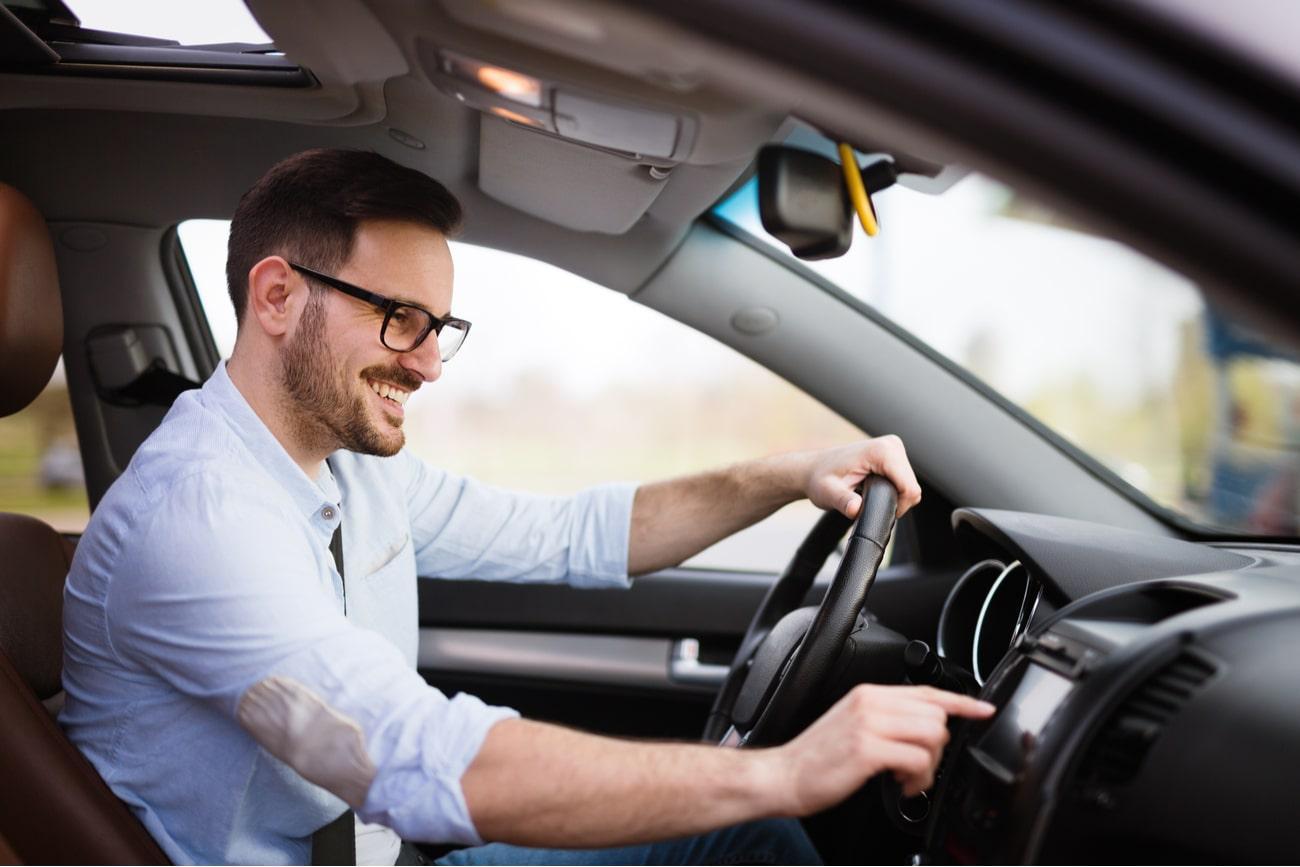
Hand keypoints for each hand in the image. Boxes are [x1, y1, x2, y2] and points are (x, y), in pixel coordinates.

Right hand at [770, 684, 994, 814]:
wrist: (784, 775)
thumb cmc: (817, 758)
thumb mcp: (853, 725)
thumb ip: (886, 719)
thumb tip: (925, 727)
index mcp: (869, 694)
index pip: (927, 691)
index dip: (961, 701)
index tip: (983, 710)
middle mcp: (870, 703)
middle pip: (936, 715)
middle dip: (938, 748)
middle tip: (919, 767)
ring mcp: (868, 725)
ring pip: (932, 735)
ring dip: (929, 766)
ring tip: (908, 779)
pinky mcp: (867, 750)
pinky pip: (916, 759)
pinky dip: (917, 778)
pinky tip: (900, 785)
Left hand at [802, 436, 921, 518]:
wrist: (813, 469)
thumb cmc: (820, 479)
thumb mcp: (828, 493)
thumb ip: (843, 501)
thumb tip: (855, 508)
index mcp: (881, 451)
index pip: (909, 488)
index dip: (897, 507)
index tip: (875, 510)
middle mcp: (891, 445)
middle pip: (912, 487)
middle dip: (893, 501)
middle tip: (866, 501)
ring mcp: (894, 447)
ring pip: (909, 485)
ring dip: (892, 495)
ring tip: (867, 493)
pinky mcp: (893, 454)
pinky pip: (904, 480)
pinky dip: (892, 489)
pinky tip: (873, 488)